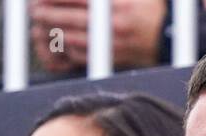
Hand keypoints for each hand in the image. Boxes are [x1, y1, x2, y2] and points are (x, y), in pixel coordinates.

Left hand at [30, 0, 166, 72]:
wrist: (169, 36)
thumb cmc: (148, 7)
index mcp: (113, 3)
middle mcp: (111, 24)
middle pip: (69, 18)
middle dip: (47, 14)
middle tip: (35, 11)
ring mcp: (110, 43)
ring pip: (71, 39)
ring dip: (52, 34)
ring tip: (40, 27)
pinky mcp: (110, 59)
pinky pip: (80, 57)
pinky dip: (64, 51)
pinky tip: (56, 44)